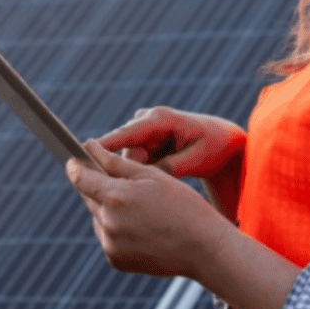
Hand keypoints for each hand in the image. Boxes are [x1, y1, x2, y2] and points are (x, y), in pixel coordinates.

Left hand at [65, 141, 230, 278]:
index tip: (73, 159)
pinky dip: (117, 229)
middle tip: (123, 183)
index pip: (80, 178)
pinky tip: (141, 226)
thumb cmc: (183, 206)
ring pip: (98, 218)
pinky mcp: (115, 260)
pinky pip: (108, 238)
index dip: (75, 166)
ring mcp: (110, 245)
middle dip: (99, 187)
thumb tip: (89, 147)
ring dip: (109, 209)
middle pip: (89, 197)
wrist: (204, 249)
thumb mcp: (152, 176)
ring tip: (140, 207)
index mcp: (116, 197)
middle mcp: (108, 223)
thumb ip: (116, 163)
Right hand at [100, 106, 244, 178]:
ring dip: (142, 174)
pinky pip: (136, 161)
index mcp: (160, 119)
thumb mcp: (197, 159)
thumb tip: (146, 176)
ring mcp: (145, 130)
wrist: (225, 142)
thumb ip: (171, 167)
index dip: (104, 147)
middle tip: (153, 189)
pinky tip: (163, 179)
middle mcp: (147, 120)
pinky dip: (145, 173)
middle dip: (135, 172)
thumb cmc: (215, 147)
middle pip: (125, 152)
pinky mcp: (145, 140)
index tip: (84, 158)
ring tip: (167, 181)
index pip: (126, 134)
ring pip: (129, 159)